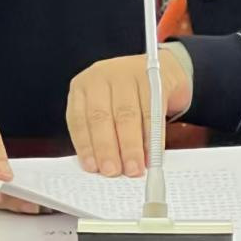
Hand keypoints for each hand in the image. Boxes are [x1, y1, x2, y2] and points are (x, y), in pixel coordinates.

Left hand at [65, 50, 191, 177]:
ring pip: (126, 115)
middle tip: (113, 171)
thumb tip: (101, 167)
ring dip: (130, 146)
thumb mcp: (106, 107)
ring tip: (133, 168)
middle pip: (101, 116)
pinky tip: (151, 153)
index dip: (85, 145)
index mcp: (84, 86)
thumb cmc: (128, 96)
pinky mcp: (153, 77)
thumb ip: (101, 132)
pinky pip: (152, 111)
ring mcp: (128, 73)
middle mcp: (102, 76)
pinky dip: (151, 136)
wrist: (162, 70)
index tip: (92, 168)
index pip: (78, 118)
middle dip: (107, 148)